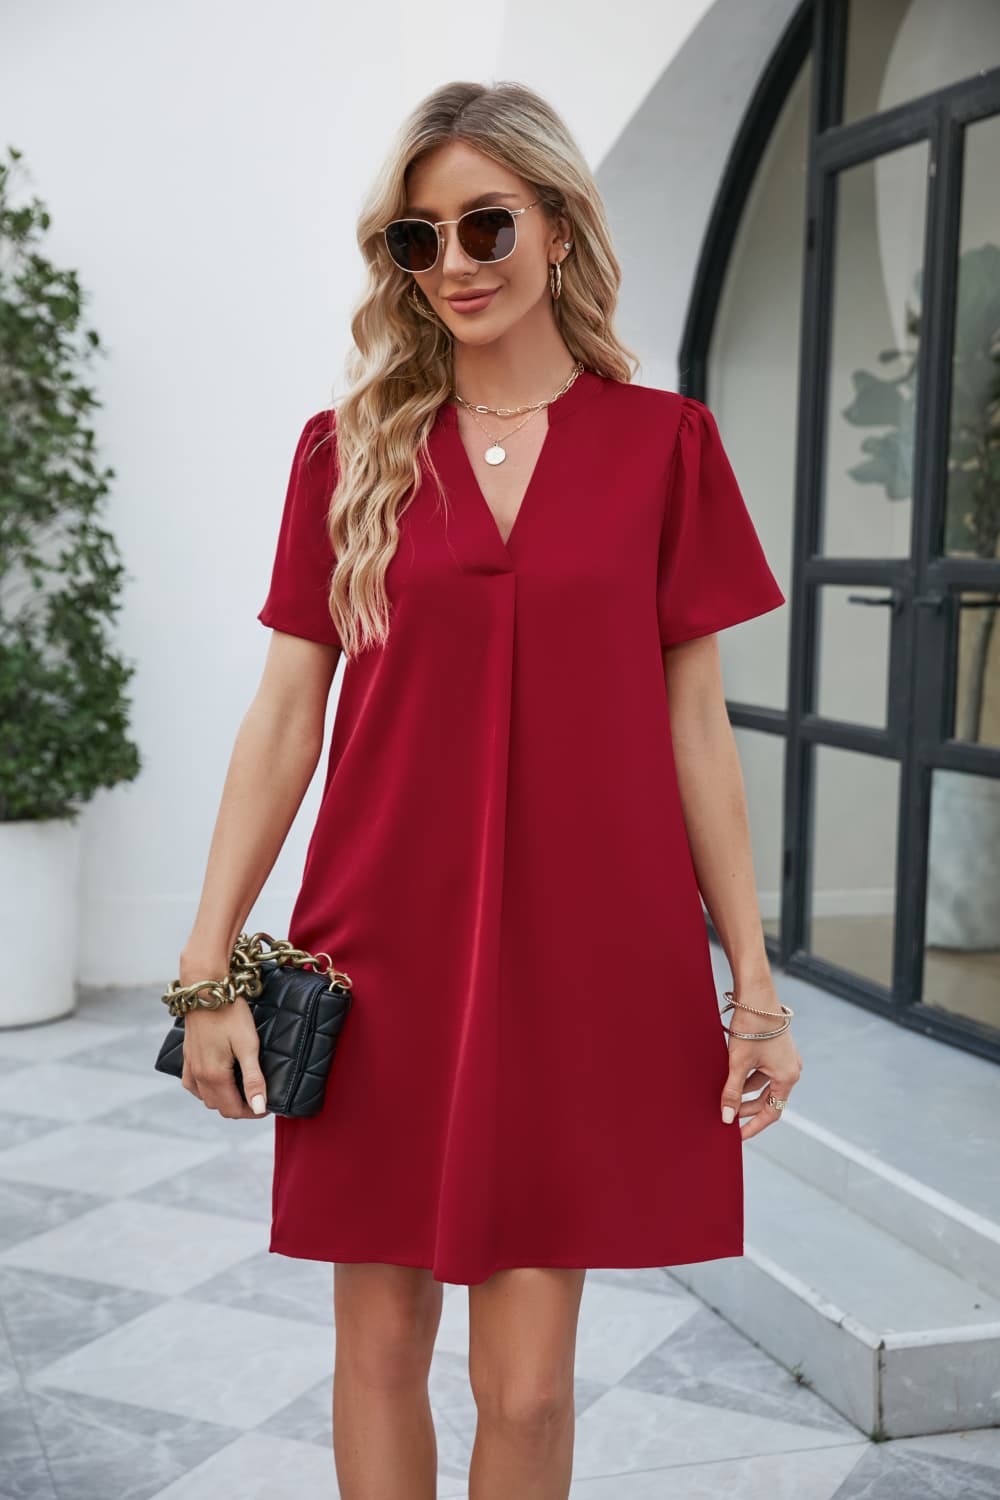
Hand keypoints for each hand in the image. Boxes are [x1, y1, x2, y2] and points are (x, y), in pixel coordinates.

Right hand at [176, 955, 268, 1119]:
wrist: (205, 990)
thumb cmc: (230, 1015)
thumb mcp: (248, 1046)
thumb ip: (253, 1079)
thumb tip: (259, 1108)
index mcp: (214, 1077)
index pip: (234, 1110)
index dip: (253, 1112)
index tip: (269, 1104)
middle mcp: (198, 1077)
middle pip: (220, 1107)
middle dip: (240, 1107)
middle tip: (259, 1096)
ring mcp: (190, 1067)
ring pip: (206, 1098)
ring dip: (224, 1100)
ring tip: (243, 1088)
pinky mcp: (186, 1057)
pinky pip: (193, 1086)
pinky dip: (206, 1090)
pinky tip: (218, 1080)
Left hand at [719, 977, 802, 1138]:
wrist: (756, 994)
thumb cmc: (751, 1027)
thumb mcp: (738, 1062)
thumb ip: (733, 1092)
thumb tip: (727, 1118)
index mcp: (788, 1077)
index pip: (772, 1112)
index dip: (754, 1125)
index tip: (737, 1136)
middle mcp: (791, 1069)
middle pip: (768, 1098)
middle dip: (746, 1107)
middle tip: (724, 1114)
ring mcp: (785, 1058)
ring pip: (763, 1083)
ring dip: (745, 1090)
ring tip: (723, 1094)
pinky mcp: (776, 1048)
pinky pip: (762, 1070)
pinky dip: (747, 1076)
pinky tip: (729, 1076)